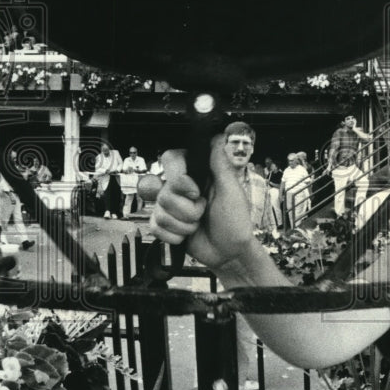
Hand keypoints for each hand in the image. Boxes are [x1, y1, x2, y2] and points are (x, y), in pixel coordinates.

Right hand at [149, 136, 254, 270]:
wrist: (229, 252)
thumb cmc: (235, 221)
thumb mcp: (232, 191)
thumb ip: (221, 164)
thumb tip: (218, 138)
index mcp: (196, 173)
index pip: (171, 159)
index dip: (178, 177)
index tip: (195, 192)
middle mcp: (180, 187)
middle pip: (162, 190)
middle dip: (186, 209)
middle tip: (203, 211)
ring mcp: (171, 206)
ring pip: (159, 211)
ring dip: (184, 224)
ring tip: (198, 224)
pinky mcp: (164, 224)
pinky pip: (155, 227)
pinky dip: (174, 235)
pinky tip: (187, 235)